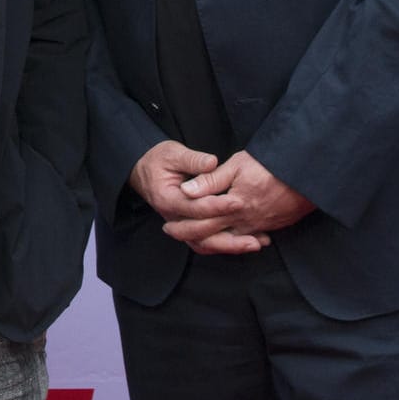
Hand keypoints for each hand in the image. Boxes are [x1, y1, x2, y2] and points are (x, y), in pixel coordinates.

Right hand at [128, 140, 265, 254]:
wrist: (143, 170)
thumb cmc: (158, 160)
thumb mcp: (173, 153)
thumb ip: (193, 160)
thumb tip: (212, 162)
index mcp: (167, 198)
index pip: (194, 207)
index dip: (217, 206)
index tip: (239, 202)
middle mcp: (172, 217)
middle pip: (201, 234)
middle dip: (230, 237)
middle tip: (255, 236)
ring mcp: (179, 225)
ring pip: (204, 244)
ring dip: (230, 247)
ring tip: (255, 244)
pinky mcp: (186, 228)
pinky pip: (205, 243)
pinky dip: (224, 246)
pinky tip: (245, 243)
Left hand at [164, 151, 313, 250]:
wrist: (308, 174)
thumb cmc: (271, 165)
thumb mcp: (238, 165)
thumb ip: (211, 180)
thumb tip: (187, 191)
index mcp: (235, 206)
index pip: (203, 222)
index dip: (184, 225)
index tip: (168, 225)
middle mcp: (247, 221)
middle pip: (214, 237)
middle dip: (192, 237)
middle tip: (173, 233)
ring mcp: (261, 226)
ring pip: (230, 241)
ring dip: (212, 242)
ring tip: (195, 239)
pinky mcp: (273, 225)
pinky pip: (248, 238)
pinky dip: (234, 241)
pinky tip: (227, 238)